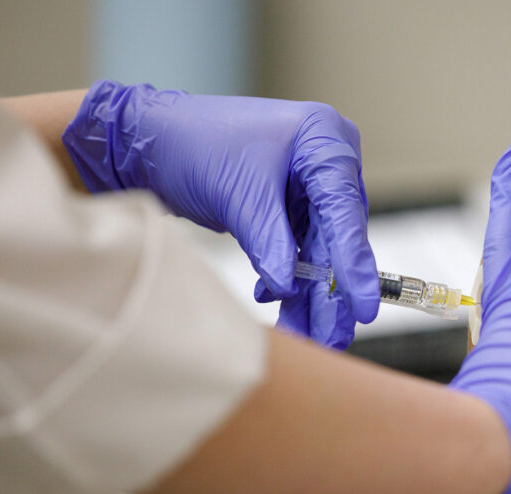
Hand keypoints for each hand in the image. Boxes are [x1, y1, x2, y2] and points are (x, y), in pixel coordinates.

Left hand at [62, 80, 379, 348]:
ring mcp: (306, 186)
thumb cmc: (191, 141)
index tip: (364, 307)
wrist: (147, 140)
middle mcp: (323, 162)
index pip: (346, 212)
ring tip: (308, 333)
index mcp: (322, 141)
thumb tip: (290, 287)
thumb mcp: (238, 195)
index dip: (356, 264)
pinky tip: (275, 301)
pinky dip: (287, 279)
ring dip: (310, 294)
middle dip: (331, 291)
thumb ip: (271, 243)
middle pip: (338, 237)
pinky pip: (298, 250)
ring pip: (319, 251)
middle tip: (333, 335)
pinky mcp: (287, 207)